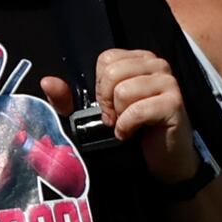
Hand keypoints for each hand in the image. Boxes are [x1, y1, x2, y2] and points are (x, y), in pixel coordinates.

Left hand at [62, 49, 202, 178]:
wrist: (163, 162)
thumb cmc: (133, 133)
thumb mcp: (94, 115)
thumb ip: (69, 99)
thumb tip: (47, 81)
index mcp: (140, 60)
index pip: (106, 59)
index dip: (100, 86)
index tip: (108, 106)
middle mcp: (157, 65)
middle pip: (113, 72)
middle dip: (107, 101)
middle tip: (115, 119)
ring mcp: (168, 82)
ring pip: (124, 90)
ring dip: (119, 116)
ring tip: (126, 126)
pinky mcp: (174, 103)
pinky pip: (137, 111)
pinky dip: (127, 128)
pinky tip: (132, 135)